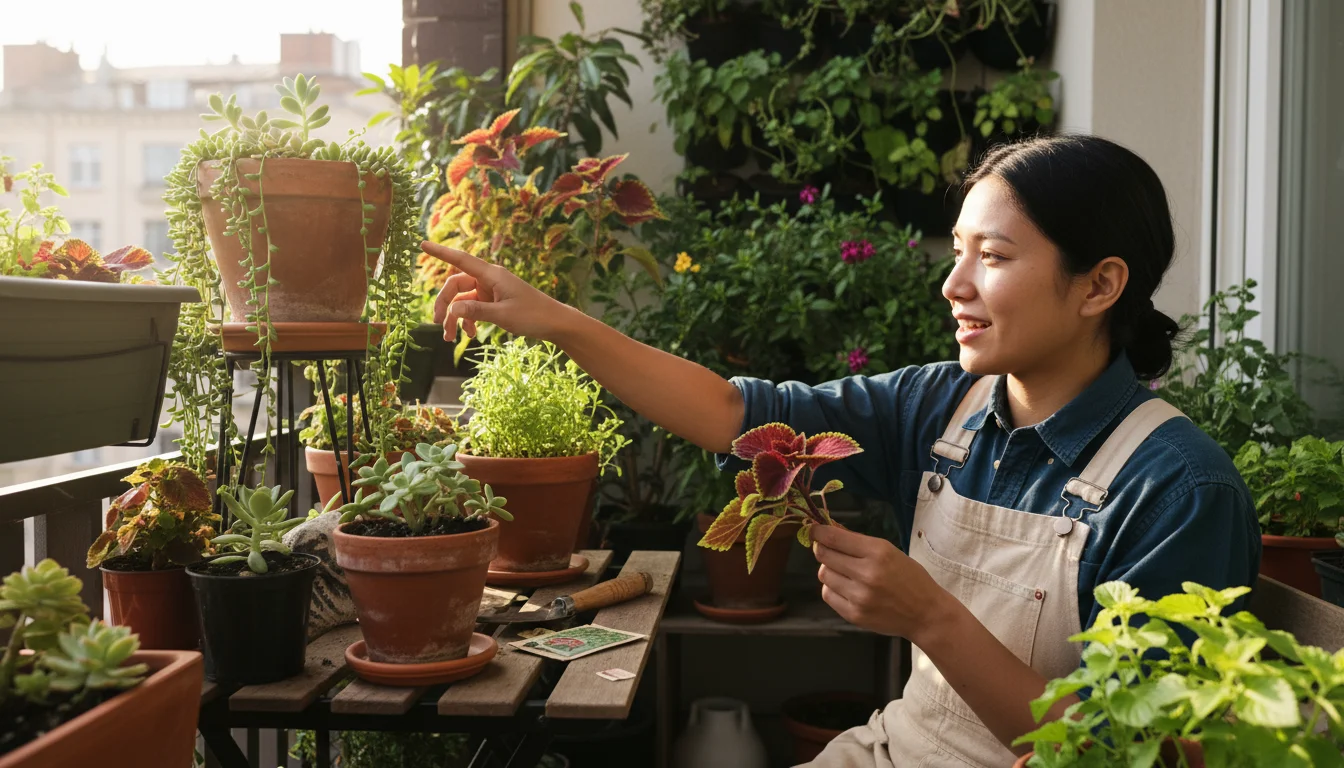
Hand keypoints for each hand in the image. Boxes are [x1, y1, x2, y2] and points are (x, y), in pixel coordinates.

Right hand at [421, 240, 571, 341]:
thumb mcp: (502, 315)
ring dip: (454, 318)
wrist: (554, 324)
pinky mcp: (493, 302)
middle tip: (438, 325)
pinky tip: (469, 335)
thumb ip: (476, 311)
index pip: (461, 260)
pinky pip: (472, 308)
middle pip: (456, 286)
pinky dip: (467, 320)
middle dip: (445, 305)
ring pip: (462, 300)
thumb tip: (451, 310)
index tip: (422, 244)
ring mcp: (490, 291)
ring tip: (450, 338)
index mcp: (491, 275)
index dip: (440, 252)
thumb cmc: (533, 315)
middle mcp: (488, 279)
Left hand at [811, 524, 951, 642]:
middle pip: (823, 555)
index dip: (817, 532)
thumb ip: (857, 542)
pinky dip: (833, 588)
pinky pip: (828, 594)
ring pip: (823, 574)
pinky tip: (847, 588)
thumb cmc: (909, 578)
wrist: (925, 613)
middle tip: (830, 550)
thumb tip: (828, 529)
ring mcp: (859, 596)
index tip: (813, 530)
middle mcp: (866, 574)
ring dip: (829, 570)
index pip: (833, 537)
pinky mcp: (854, 615)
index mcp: (878, 552)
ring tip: (846, 573)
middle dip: (823, 549)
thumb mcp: (889, 551)